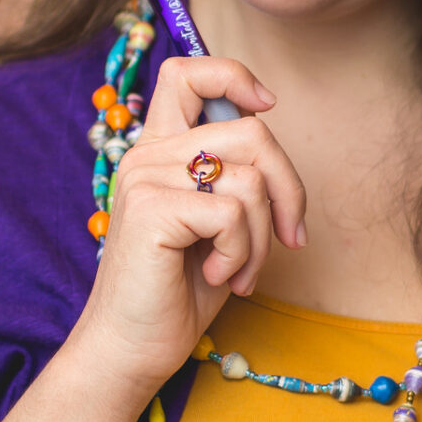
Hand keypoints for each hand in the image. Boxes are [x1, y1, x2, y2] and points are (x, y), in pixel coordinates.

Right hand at [65, 54, 309, 397]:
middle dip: (289, 189)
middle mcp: (148, 155)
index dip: (233, 76)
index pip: (187, 73)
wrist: (132, 347)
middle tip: (288, 238)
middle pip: (251, 132)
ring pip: (250, 179)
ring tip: (239, 270)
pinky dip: (242, 253)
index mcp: (159, 150)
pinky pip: (233, 214)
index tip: (267, 106)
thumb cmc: (178, 290)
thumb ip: (235, 176)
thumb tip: (273, 141)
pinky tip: (218, 276)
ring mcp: (146, 178)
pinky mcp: (151, 210)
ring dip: (262, 236)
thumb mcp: (217, 222)